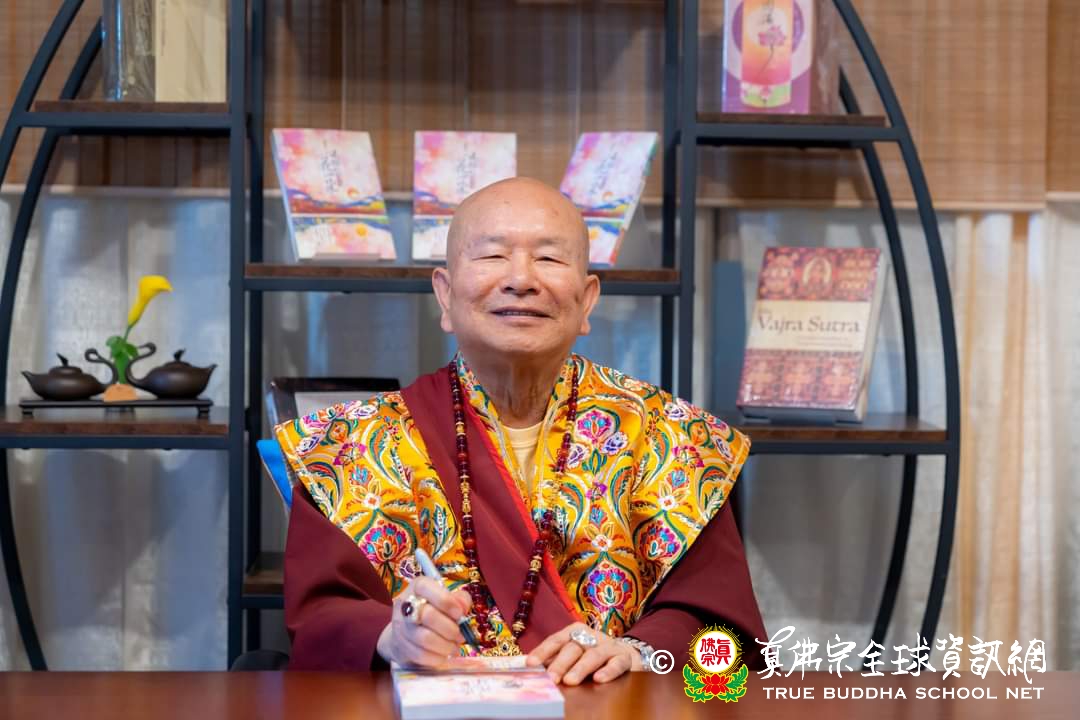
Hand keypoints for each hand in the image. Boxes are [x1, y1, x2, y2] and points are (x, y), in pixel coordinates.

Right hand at [376, 577, 471, 667]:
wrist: (407, 633)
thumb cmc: (433, 611)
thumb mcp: (448, 599)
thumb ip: (459, 599)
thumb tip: (463, 608)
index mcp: (416, 588)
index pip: (426, 587)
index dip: (445, 600)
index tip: (460, 614)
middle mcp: (405, 605)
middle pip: (428, 615)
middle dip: (450, 628)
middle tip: (461, 636)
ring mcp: (400, 627)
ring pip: (425, 638)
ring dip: (446, 645)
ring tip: (455, 647)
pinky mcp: (400, 647)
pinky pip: (420, 655)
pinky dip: (437, 658)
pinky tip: (444, 655)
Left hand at [526, 623, 641, 684]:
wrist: (626, 655)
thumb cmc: (591, 656)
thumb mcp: (572, 655)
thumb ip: (554, 660)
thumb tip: (529, 669)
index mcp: (575, 632)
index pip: (556, 640)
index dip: (543, 651)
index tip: (531, 663)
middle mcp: (591, 636)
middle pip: (573, 648)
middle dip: (561, 663)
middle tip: (551, 678)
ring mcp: (608, 646)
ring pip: (593, 655)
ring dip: (581, 668)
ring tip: (570, 681)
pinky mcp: (624, 658)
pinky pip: (616, 663)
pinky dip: (608, 671)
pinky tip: (599, 679)